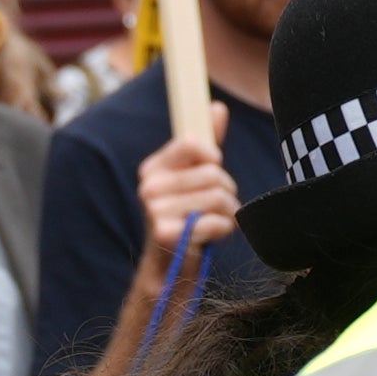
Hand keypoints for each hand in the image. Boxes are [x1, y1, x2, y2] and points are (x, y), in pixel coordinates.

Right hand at [134, 134, 241, 256]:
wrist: (171, 267)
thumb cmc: (187, 219)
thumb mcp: (195, 179)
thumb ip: (207, 145)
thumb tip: (218, 107)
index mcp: (153, 169)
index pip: (191, 142)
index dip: (213, 157)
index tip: (213, 169)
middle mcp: (149, 187)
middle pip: (213, 173)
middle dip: (226, 191)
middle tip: (215, 207)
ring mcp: (155, 211)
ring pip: (219, 197)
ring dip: (227, 213)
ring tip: (213, 221)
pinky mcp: (167, 233)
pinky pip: (217, 221)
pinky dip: (222, 230)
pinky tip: (209, 236)